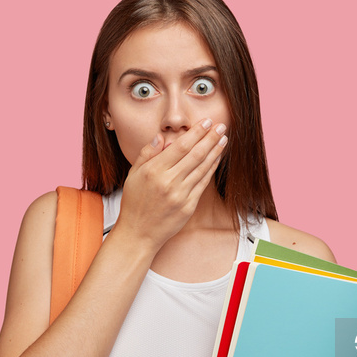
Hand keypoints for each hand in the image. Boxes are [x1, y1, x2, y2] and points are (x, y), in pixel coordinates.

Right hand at [115, 118, 226, 250]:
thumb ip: (147, 153)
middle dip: (210, 138)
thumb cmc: (134, 203)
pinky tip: (217, 159)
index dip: (196, 133)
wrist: (138, 233)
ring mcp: (180, 195)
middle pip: (195, 155)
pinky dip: (211, 169)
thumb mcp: (133, 174)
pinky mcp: (188, 206)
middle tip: (221, 126)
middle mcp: (168, 182)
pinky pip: (203, 183)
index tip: (205, 122)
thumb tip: (161, 137)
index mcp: (154, 171)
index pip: (180, 146)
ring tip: (223, 139)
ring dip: (215, 152)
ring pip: (202, 168)